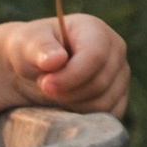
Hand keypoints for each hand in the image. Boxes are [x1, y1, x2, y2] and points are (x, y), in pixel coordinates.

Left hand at [3, 12, 129, 116]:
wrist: (34, 71)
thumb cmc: (30, 51)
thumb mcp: (26, 44)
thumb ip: (39, 48)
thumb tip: (56, 59)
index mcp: (95, 30)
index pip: (95, 56)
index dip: (71, 75)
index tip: (45, 84)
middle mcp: (114, 50)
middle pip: (100, 82)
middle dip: (68, 92)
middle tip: (45, 88)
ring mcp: (120, 75)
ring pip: (104, 103)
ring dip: (73, 105)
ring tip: (55, 93)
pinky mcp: (119, 98)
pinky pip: (107, 116)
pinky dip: (83, 116)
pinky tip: (66, 103)